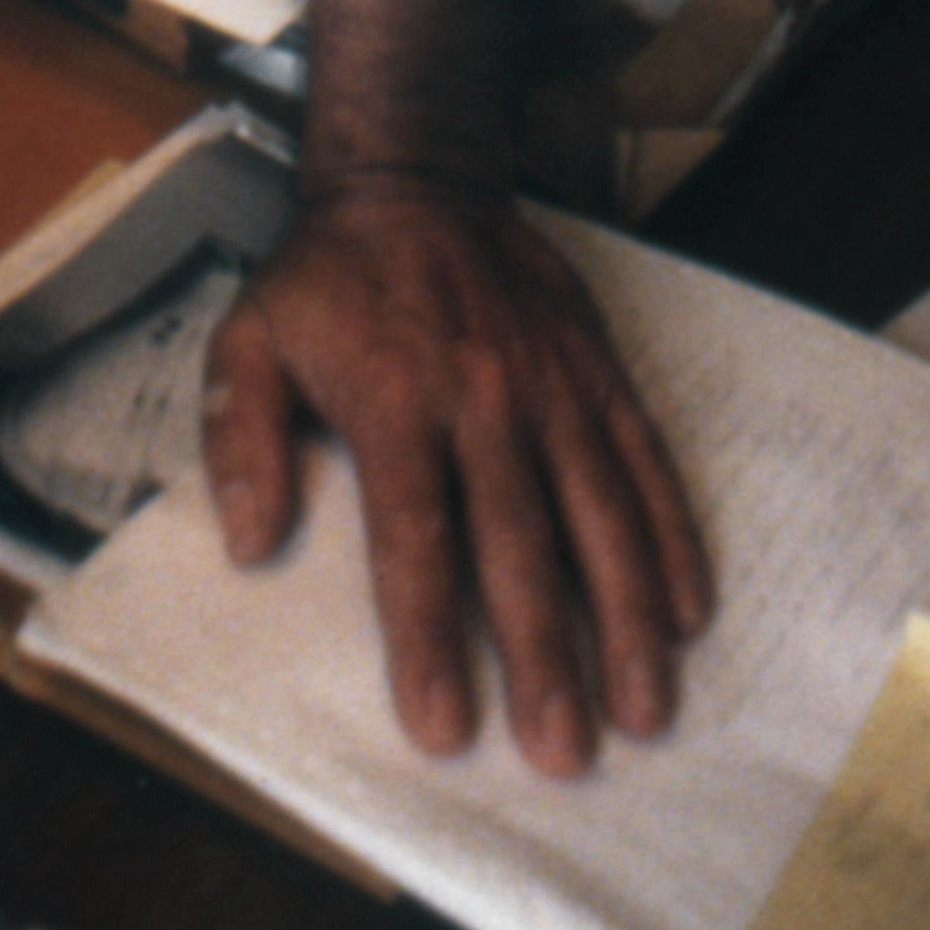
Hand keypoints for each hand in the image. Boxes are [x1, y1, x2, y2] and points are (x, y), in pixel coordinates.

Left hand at [200, 174, 711, 775]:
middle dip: (545, 657)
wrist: (413, 175)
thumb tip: (247, 542)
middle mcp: (483, 399)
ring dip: (627, 617)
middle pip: (519, 545)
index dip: (429, 638)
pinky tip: (690, 612)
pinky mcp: (597, 369)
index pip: (414, 540)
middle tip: (564, 754)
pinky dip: (673, 536)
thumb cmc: (326, 278)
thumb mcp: (249, 338)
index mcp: (393, 402)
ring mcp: (551, 385)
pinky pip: (644, 459)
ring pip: (600, 514)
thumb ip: (238, 436)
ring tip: (646, 711)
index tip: (444, 729)